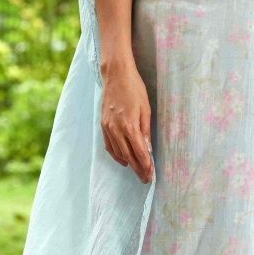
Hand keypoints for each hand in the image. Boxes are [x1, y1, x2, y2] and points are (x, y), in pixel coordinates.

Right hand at [100, 56, 153, 182]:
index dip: (146, 166)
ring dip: (128, 164)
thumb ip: (146, 131)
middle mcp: (116, 129)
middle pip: (128, 156)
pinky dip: (116, 155)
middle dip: (138, 169)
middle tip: (145, 179)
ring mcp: (107, 128)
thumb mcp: (146, 109)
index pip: (140, 152)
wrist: (116, 75)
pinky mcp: (102, 125)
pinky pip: (108, 145)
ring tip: (137, 171)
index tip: (151, 175)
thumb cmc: (134, 89)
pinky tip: (123, 159)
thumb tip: (148, 149)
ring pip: (117, 153)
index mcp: (129, 126)